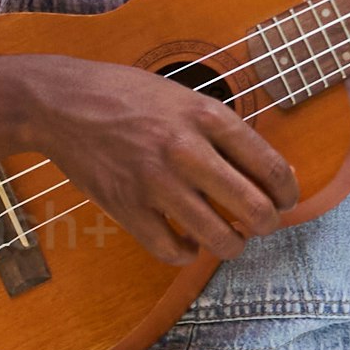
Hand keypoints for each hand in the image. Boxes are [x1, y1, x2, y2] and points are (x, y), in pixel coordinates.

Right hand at [17, 56, 300, 269]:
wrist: (61, 102)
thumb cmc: (126, 95)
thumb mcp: (183, 96)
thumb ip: (222, 129)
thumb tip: (269, 172)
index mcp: (205, 116)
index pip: (270, 166)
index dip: (288, 192)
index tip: (286, 200)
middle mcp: (185, 150)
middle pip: (254, 207)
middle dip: (268, 223)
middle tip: (262, 223)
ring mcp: (155, 182)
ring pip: (218, 237)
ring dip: (233, 244)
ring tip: (230, 238)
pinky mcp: (126, 207)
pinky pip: (171, 250)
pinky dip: (187, 254)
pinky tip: (188, 244)